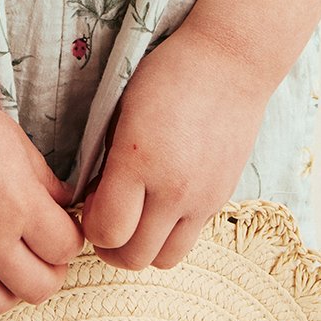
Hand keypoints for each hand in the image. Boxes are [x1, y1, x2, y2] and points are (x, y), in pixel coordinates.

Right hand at [0, 70, 85, 316]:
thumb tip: (67, 206)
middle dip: (51, 270)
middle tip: (44, 250)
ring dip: (12, 287)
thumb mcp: (18, 143)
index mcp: (19, 204)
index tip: (63, 227)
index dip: (71, 238)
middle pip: (40, 287)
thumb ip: (47, 182)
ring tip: (10, 262)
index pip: (66, 248)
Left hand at [77, 22, 269, 272]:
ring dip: (144, 246)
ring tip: (137, 215)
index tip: (90, 201)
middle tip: (108, 215)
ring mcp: (202, 199)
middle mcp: (173, 189)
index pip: (106, 231)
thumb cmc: (168, 73)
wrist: (230, 60)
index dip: (90, 225)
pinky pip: (190, 238)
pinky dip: (171, 232)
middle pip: (133, 258)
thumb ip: (106, 158)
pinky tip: (164, 200)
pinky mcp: (222, 198)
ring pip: (165, 260)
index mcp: (139, 161)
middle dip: (111, 245)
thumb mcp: (121, 108)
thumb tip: (94, 196)